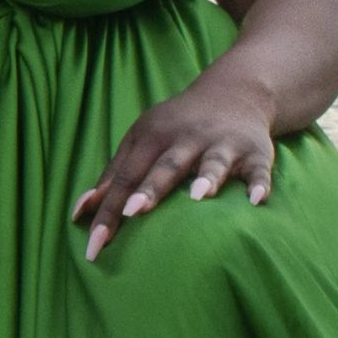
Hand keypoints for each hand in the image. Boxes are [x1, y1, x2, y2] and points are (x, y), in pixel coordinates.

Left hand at [71, 76, 275, 261]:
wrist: (234, 93)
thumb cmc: (175, 129)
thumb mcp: (141, 143)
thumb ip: (113, 177)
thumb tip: (79, 213)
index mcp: (153, 136)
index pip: (126, 177)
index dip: (109, 209)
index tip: (94, 244)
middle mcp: (187, 138)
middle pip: (166, 166)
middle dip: (149, 189)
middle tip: (132, 213)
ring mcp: (222, 144)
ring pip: (213, 162)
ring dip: (206, 177)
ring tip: (199, 196)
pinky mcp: (255, 153)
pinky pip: (258, 170)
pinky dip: (258, 184)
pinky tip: (256, 201)